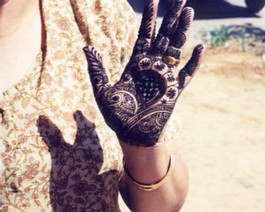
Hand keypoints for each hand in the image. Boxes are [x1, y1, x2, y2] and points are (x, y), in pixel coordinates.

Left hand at [83, 0, 203, 146]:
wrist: (133, 135)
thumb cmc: (117, 116)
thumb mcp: (102, 91)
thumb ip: (97, 70)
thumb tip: (87, 47)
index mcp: (136, 65)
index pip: (144, 36)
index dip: (148, 19)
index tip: (153, 1)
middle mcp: (152, 67)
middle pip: (163, 37)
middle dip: (170, 17)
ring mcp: (164, 77)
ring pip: (176, 49)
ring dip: (183, 30)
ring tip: (188, 11)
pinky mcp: (174, 90)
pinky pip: (187, 74)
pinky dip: (194, 62)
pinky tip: (200, 48)